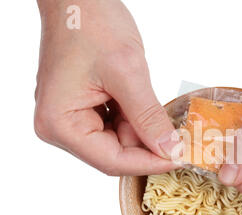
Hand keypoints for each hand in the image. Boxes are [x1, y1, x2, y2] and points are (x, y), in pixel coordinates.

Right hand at [34, 0, 178, 174]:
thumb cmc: (92, 24)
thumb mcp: (127, 73)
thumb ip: (148, 117)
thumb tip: (171, 150)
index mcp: (60, 124)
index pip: (111, 161)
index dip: (149, 163)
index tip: (180, 158)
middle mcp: (60, 127)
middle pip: (115, 154)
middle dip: (147, 143)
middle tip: (177, 133)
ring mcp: (71, 119)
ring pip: (119, 141)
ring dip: (142, 129)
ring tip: (154, 104)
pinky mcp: (84, 109)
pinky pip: (116, 126)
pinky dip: (135, 119)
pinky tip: (143, 102)